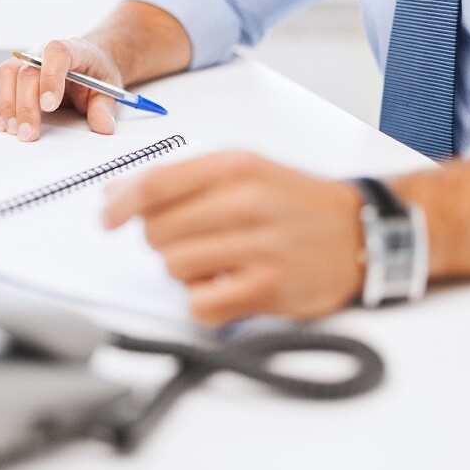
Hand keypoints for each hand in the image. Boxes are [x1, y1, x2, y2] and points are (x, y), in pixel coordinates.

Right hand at [0, 38, 121, 141]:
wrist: (88, 63)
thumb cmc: (96, 74)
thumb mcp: (109, 89)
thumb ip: (105, 107)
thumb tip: (104, 126)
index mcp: (73, 50)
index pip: (57, 53)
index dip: (50, 77)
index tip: (50, 106)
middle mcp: (44, 52)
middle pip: (28, 72)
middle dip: (26, 105)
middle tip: (28, 133)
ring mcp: (26, 61)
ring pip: (7, 73)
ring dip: (6, 104)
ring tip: (13, 130)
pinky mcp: (14, 73)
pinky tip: (3, 124)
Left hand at [102, 151, 364, 326]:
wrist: (362, 233)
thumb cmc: (295, 202)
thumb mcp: (242, 170)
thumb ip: (179, 180)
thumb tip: (116, 194)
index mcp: (234, 165)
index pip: (155, 185)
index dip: (120, 204)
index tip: (107, 218)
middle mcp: (246, 201)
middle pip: (156, 231)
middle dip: (162, 239)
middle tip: (191, 239)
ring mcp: (258, 247)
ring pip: (172, 267)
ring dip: (184, 270)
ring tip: (216, 261)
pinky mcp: (267, 289)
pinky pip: (198, 304)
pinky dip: (202, 301)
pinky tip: (224, 286)